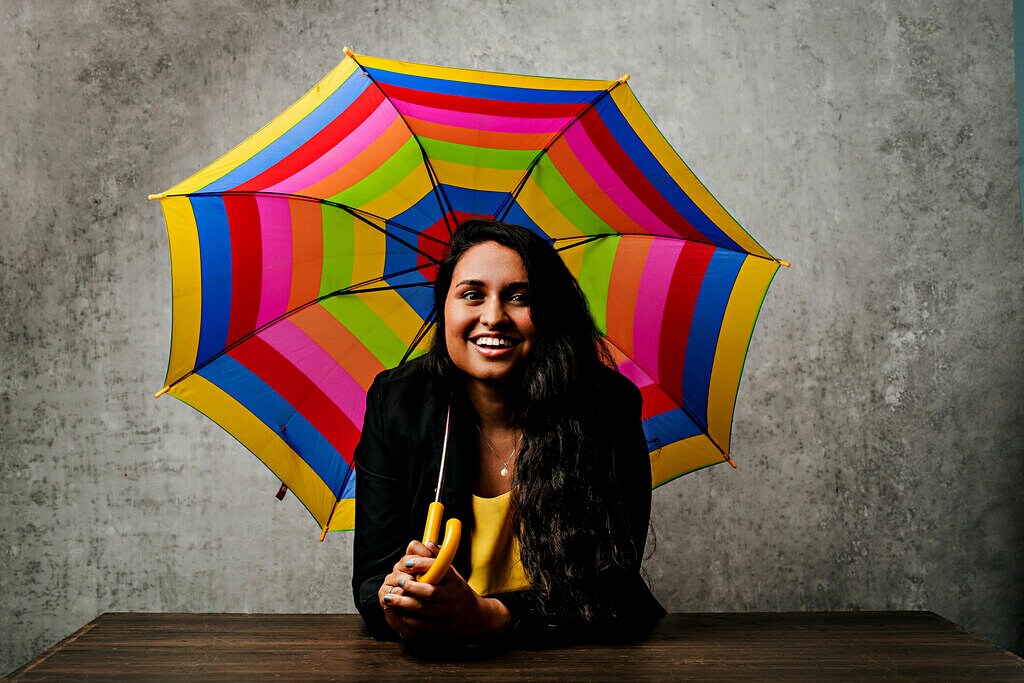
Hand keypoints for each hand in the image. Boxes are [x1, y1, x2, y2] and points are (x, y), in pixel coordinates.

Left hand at [377, 540, 510, 642]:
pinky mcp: (443, 631)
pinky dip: (407, 620)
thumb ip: (440, 562)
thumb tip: (428, 543)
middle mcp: (454, 599)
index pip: (440, 570)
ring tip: (389, 598)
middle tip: (396, 582)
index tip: (407, 563)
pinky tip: (397, 613)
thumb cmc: (460, 594)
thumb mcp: (454, 576)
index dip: (422, 565)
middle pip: (429, 593)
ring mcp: (449, 616)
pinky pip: (422, 626)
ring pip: (423, 610)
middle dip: (410, 587)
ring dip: (403, 604)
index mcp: (456, 583)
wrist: (478, 620)